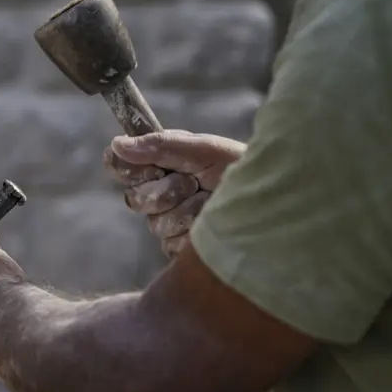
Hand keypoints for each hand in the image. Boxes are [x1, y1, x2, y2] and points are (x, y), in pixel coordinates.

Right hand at [104, 129, 244, 257]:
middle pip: (135, 198)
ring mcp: (170, 222)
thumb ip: (161, 145)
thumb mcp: (205, 149)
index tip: (151, 167)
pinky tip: (211, 224)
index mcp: (163, 164)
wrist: (273, 202)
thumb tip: (117, 144)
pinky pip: (170, 243)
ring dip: (186, 211)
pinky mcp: (180, 247)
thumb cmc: (242, 168)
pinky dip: (193, 232)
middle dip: (166, 190)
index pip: (124, 167)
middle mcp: (162, 193)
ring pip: (155, 222)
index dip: (129, 168)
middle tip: (193, 182)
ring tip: (210, 203)